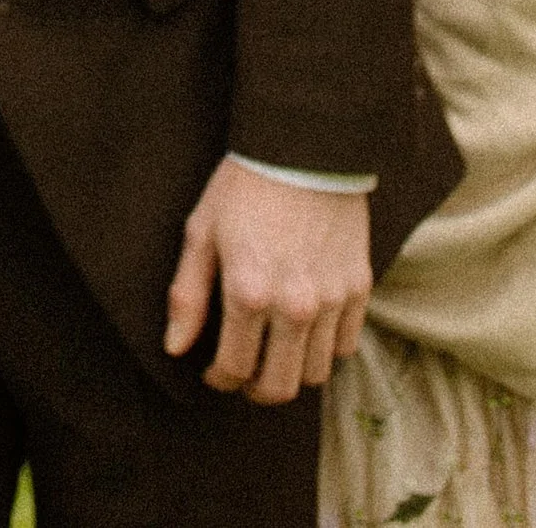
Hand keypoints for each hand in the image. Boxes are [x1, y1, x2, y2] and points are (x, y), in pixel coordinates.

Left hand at [164, 160, 370, 401]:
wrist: (303, 145)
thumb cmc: (244, 186)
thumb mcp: (202, 231)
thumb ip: (187, 294)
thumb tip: (176, 347)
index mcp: (248, 292)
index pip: (233, 368)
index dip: (218, 378)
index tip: (212, 370)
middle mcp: (293, 305)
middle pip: (279, 386)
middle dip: (255, 390)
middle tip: (244, 374)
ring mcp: (332, 300)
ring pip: (316, 374)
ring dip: (293, 371)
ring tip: (275, 351)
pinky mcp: (359, 288)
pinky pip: (345, 346)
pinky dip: (325, 348)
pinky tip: (307, 329)